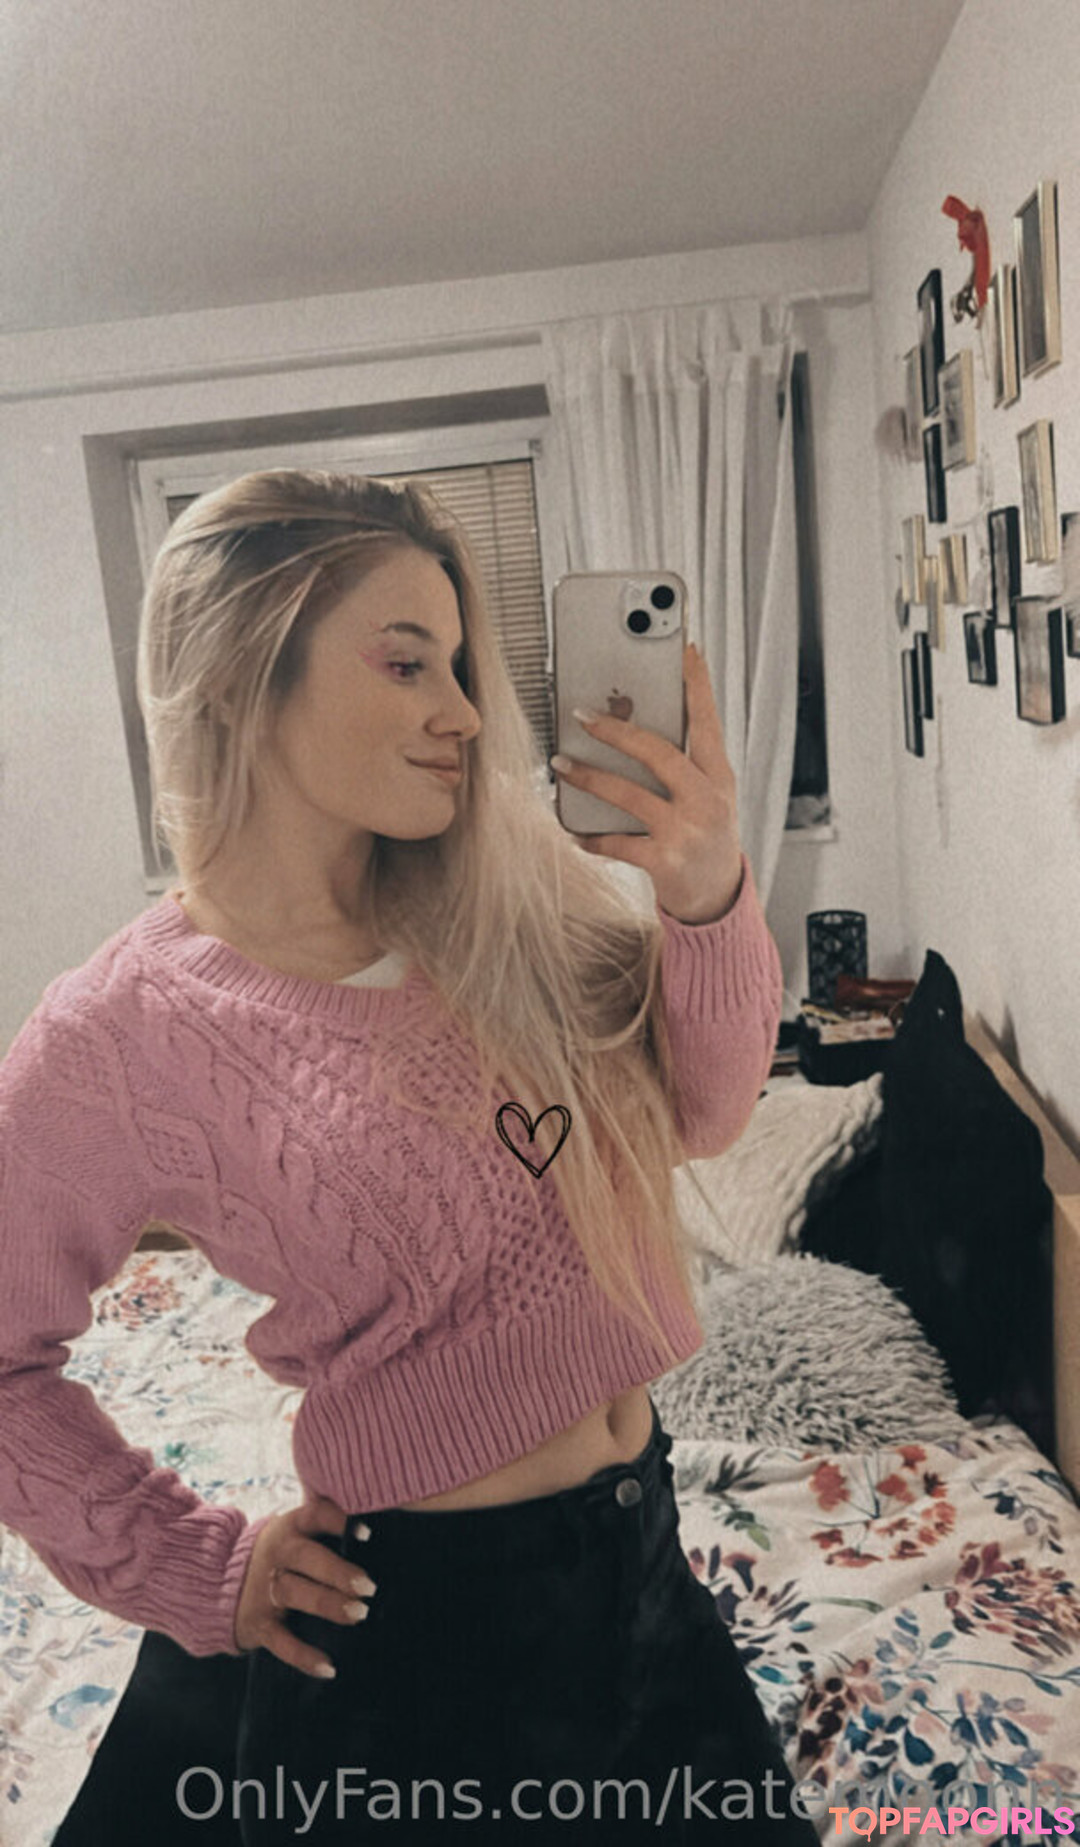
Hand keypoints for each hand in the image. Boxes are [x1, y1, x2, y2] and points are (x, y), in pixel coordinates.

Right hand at [233, 1495, 376, 1678]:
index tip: (368, 1532)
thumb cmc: (283, 1556)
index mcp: (292, 1527)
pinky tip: (329, 1666)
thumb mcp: (297, 1534)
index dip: (339, 1521)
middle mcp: (277, 1555)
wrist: (221, 1583)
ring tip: (359, 1614)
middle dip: (337, 1571)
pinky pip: (281, 1642)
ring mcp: (265, 1590)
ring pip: (294, 1594)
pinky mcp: (259, 1624)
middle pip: (305, 1558)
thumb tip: (387, 1538)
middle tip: (369, 1586)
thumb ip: (330, 1533)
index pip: (315, 1516)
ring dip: (327, 1604)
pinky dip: (304, 1656)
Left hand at [551, 641, 743, 923]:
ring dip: (589, 777)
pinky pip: (617, 842)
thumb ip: (681, 766)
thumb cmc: (706, 838)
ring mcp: (686, 831)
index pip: (708, 722)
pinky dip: (591, 837)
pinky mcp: (665, 861)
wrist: (718, 898)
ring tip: (561, 764)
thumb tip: (628, 725)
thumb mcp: (708, 797)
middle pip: (659, 752)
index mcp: (719, 778)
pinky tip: (573, 830)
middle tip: (582, 714)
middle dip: (617, 730)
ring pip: (629, 794)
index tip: (685, 651)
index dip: (697, 685)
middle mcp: (707, 800)